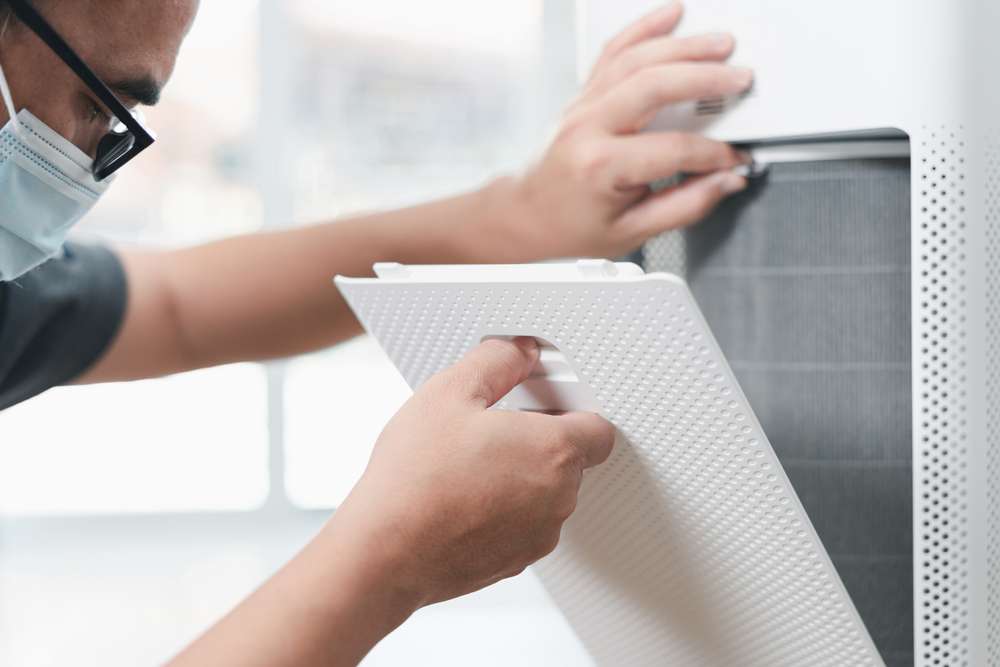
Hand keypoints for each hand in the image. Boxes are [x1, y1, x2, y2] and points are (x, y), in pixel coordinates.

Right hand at [332, 337, 615, 607]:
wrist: (386, 552)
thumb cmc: (415, 479)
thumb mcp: (450, 392)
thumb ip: (497, 361)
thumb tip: (520, 352)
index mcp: (554, 450)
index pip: (599, 428)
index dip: (571, 412)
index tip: (540, 406)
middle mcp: (559, 497)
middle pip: (571, 461)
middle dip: (538, 443)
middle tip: (490, 433)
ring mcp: (540, 535)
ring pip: (547, 495)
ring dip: (521, 479)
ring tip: (469, 468)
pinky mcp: (517, 561)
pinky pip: (524, 526)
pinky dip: (504, 512)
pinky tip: (463, 500)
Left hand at [504, 2, 752, 259]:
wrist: (527, 214)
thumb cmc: (571, 226)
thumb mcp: (631, 233)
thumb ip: (685, 206)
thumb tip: (726, 181)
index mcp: (601, 167)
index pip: (672, 149)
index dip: (713, 154)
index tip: (733, 159)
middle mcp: (588, 128)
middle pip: (652, 87)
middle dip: (703, 78)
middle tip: (739, 79)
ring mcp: (582, 105)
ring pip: (634, 60)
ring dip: (682, 47)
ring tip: (719, 44)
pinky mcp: (582, 95)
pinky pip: (612, 52)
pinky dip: (643, 28)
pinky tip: (669, 15)